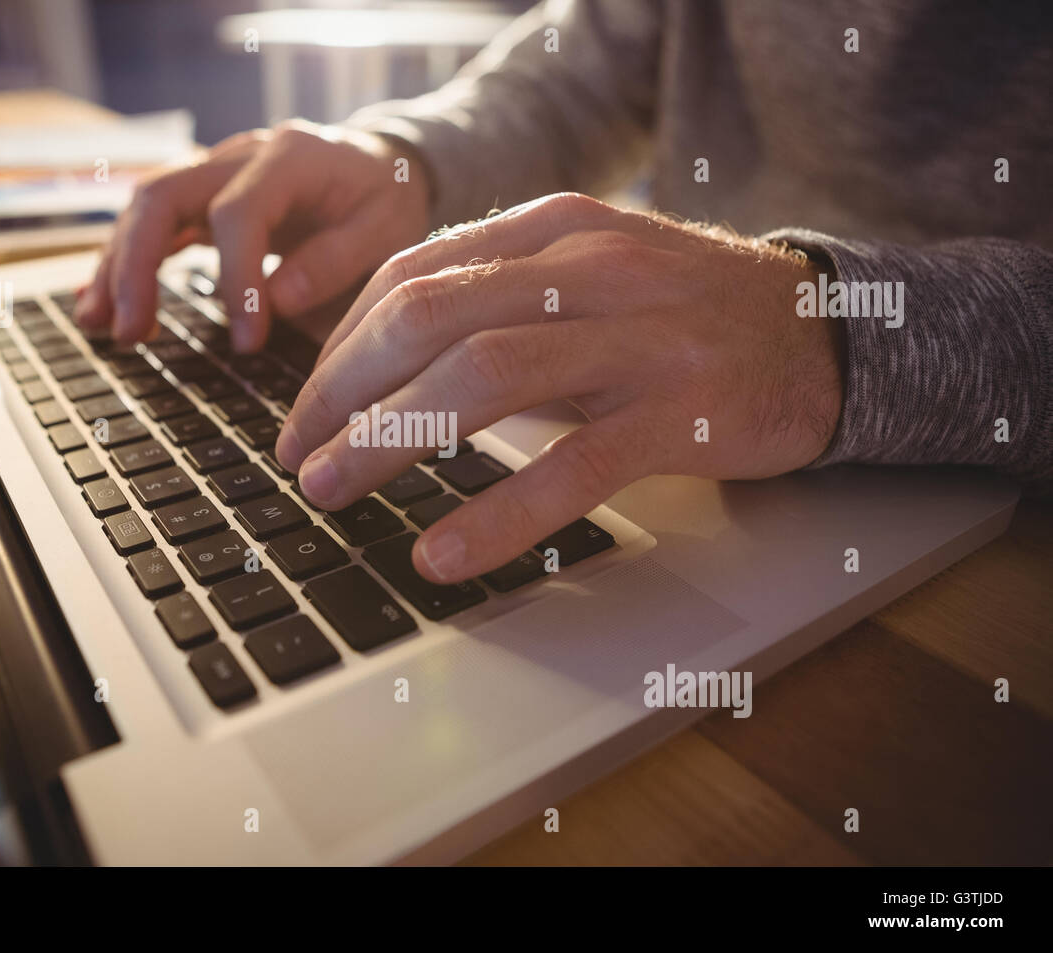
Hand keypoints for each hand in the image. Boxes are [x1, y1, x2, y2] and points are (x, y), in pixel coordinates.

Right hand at [75, 120, 430, 350]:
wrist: (379, 165)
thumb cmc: (384, 201)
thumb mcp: (385, 230)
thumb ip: (335, 262)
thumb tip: (276, 301)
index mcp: (290, 157)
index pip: (238, 212)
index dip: (235, 278)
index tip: (245, 341)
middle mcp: (239, 154)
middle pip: (163, 196)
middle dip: (138, 267)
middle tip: (133, 333)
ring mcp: (213, 170)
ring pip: (144, 207)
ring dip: (117, 268)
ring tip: (102, 327)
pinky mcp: (201, 196)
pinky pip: (150, 224)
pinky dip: (123, 264)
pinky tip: (101, 307)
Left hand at [275, 192, 844, 581]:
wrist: (826, 332)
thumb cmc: (686, 314)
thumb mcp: (590, 280)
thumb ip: (501, 305)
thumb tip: (388, 367)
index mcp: (554, 228)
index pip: (413, 275)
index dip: (341, 345)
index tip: (306, 405)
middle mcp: (590, 265)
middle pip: (428, 317)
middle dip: (343, 390)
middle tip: (298, 453)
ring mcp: (640, 336)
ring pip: (482, 376)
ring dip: (388, 439)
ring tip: (333, 489)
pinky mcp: (683, 409)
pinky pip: (571, 465)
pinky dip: (496, 512)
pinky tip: (443, 552)